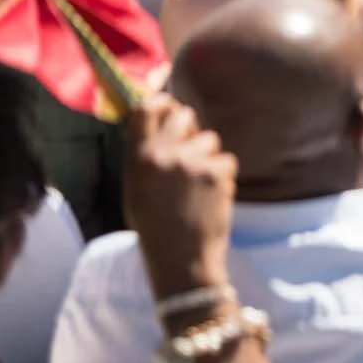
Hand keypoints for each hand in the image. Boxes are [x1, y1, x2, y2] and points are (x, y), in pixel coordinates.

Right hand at [124, 95, 235, 296]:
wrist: (181, 260)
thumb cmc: (156, 228)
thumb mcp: (136, 190)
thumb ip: (145, 157)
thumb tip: (161, 125)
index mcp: (139, 159)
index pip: (146, 109)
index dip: (161, 102)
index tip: (169, 104)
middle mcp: (164, 155)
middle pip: (184, 114)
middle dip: (191, 127)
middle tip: (191, 148)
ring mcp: (192, 162)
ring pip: (210, 139)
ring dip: (208, 156)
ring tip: (198, 187)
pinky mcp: (217, 172)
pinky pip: (226, 161)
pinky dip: (223, 176)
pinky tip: (212, 197)